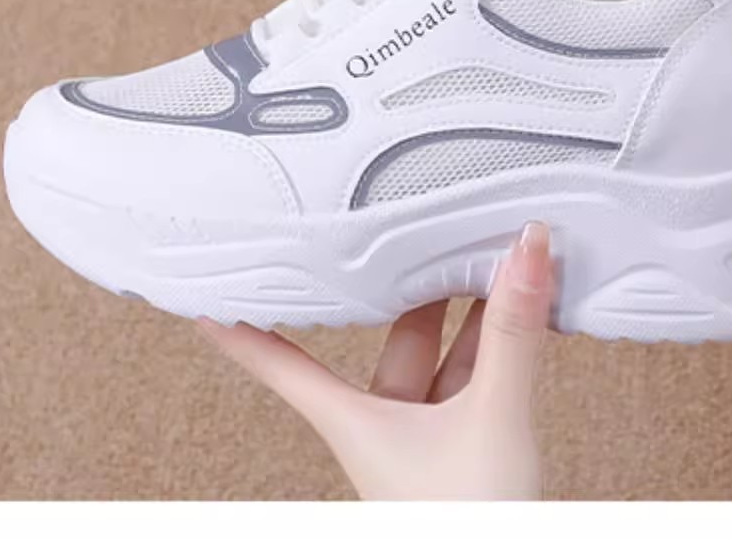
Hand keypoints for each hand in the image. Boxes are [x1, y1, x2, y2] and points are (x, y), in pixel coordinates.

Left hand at [196, 222, 555, 500]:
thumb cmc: (470, 518)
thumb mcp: (491, 413)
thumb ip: (510, 333)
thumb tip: (526, 252)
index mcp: (353, 419)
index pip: (276, 360)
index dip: (239, 323)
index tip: (205, 284)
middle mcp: (379, 424)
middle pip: (386, 338)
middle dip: (409, 286)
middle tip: (414, 222)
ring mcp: (420, 436)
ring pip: (436, 358)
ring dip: (465, 313)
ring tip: (489, 256)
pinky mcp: (459, 447)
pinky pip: (470, 381)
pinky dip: (493, 345)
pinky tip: (520, 315)